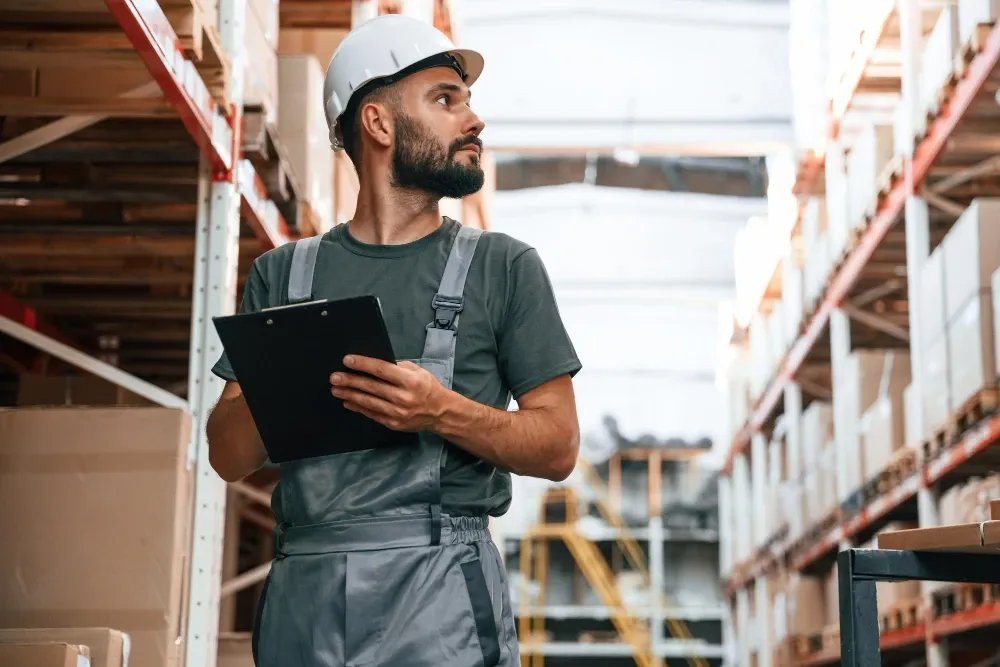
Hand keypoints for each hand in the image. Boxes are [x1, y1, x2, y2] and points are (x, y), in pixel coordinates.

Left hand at [329, 355, 446, 431]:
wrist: (439, 412)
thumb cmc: (427, 388)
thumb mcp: (418, 372)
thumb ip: (398, 368)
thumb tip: (374, 365)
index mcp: (410, 381)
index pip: (382, 370)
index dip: (363, 364)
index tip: (347, 360)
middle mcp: (404, 397)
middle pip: (372, 387)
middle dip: (350, 381)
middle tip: (335, 376)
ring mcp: (397, 412)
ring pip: (368, 401)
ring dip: (350, 394)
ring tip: (336, 389)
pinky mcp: (393, 423)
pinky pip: (372, 414)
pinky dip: (358, 407)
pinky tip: (348, 401)